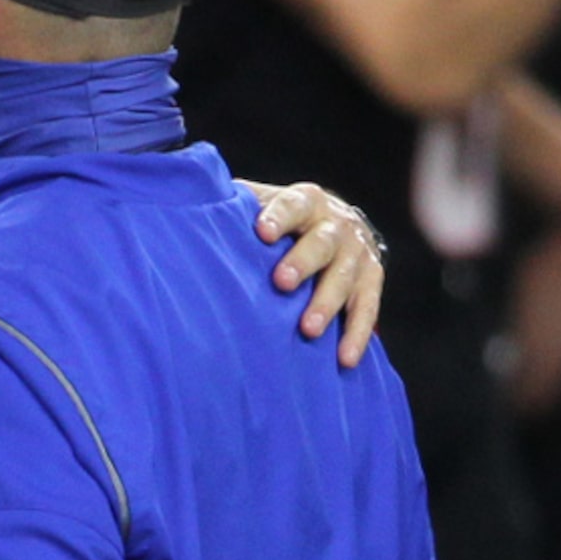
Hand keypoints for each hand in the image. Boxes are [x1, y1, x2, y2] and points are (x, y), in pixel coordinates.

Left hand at [248, 181, 383, 366]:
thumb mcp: (262, 203)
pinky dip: (357, 333)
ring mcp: (358, 253)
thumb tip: (188, 209)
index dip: (279, 217)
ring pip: (345, 278)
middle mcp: (337, 224)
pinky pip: (368, 308)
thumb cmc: (281, 219)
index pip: (292, 205)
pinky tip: (344, 358)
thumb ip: (235, 206)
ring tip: (308, 330)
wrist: (334, 222)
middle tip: (281, 283)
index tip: (262, 232)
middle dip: (302, 263)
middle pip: (322, 243)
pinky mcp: (372, 280)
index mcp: (306, 201)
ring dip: (327, 303)